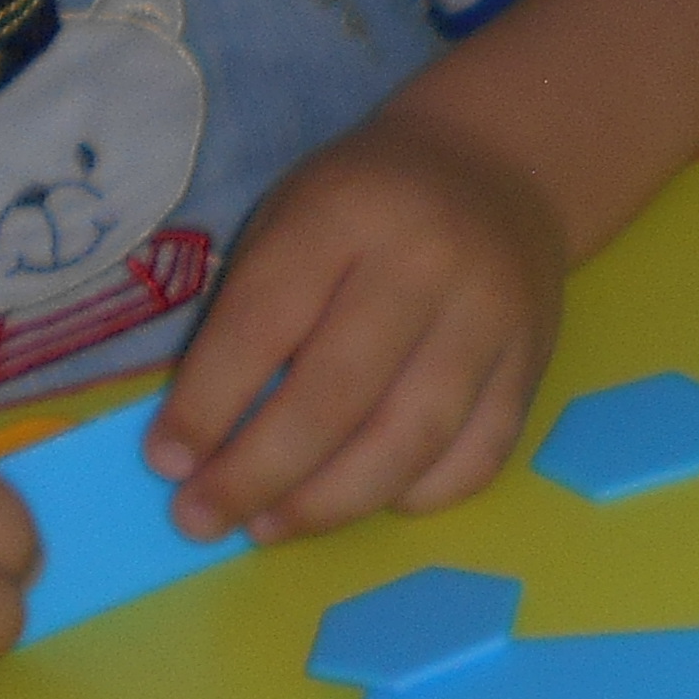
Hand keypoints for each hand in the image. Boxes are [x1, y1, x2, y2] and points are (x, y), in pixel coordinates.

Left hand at [143, 112, 564, 542]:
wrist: (495, 170)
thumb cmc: (363, 204)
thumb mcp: (289, 218)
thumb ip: (249, 315)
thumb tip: (200, 443)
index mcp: (345, 212)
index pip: (264, 323)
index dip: (208, 404)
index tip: (165, 464)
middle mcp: (426, 264)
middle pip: (337, 395)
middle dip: (258, 472)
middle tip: (201, 519)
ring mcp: (491, 318)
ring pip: (409, 440)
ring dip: (328, 503)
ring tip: (268, 528)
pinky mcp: (532, 364)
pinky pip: (476, 457)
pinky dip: (414, 497)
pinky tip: (362, 501)